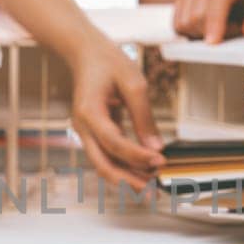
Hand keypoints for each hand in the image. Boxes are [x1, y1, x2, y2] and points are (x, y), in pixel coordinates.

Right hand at [68, 43, 165, 190]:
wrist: (86, 54)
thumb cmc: (108, 63)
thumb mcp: (133, 83)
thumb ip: (144, 116)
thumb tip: (156, 148)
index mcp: (89, 112)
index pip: (114, 143)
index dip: (137, 156)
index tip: (160, 161)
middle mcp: (82, 127)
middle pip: (102, 163)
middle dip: (128, 180)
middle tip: (153, 190)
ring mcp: (85, 132)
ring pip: (103, 164)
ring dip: (126, 176)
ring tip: (151, 184)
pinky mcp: (92, 134)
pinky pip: (106, 155)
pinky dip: (123, 165)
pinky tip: (142, 170)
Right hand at [172, 0, 243, 43]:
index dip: (214, 20)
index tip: (214, 43)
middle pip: (197, 13)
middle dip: (213, 32)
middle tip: (234, 31)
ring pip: (184, 21)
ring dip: (202, 34)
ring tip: (223, 28)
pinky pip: (177, 23)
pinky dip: (191, 32)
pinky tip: (209, 28)